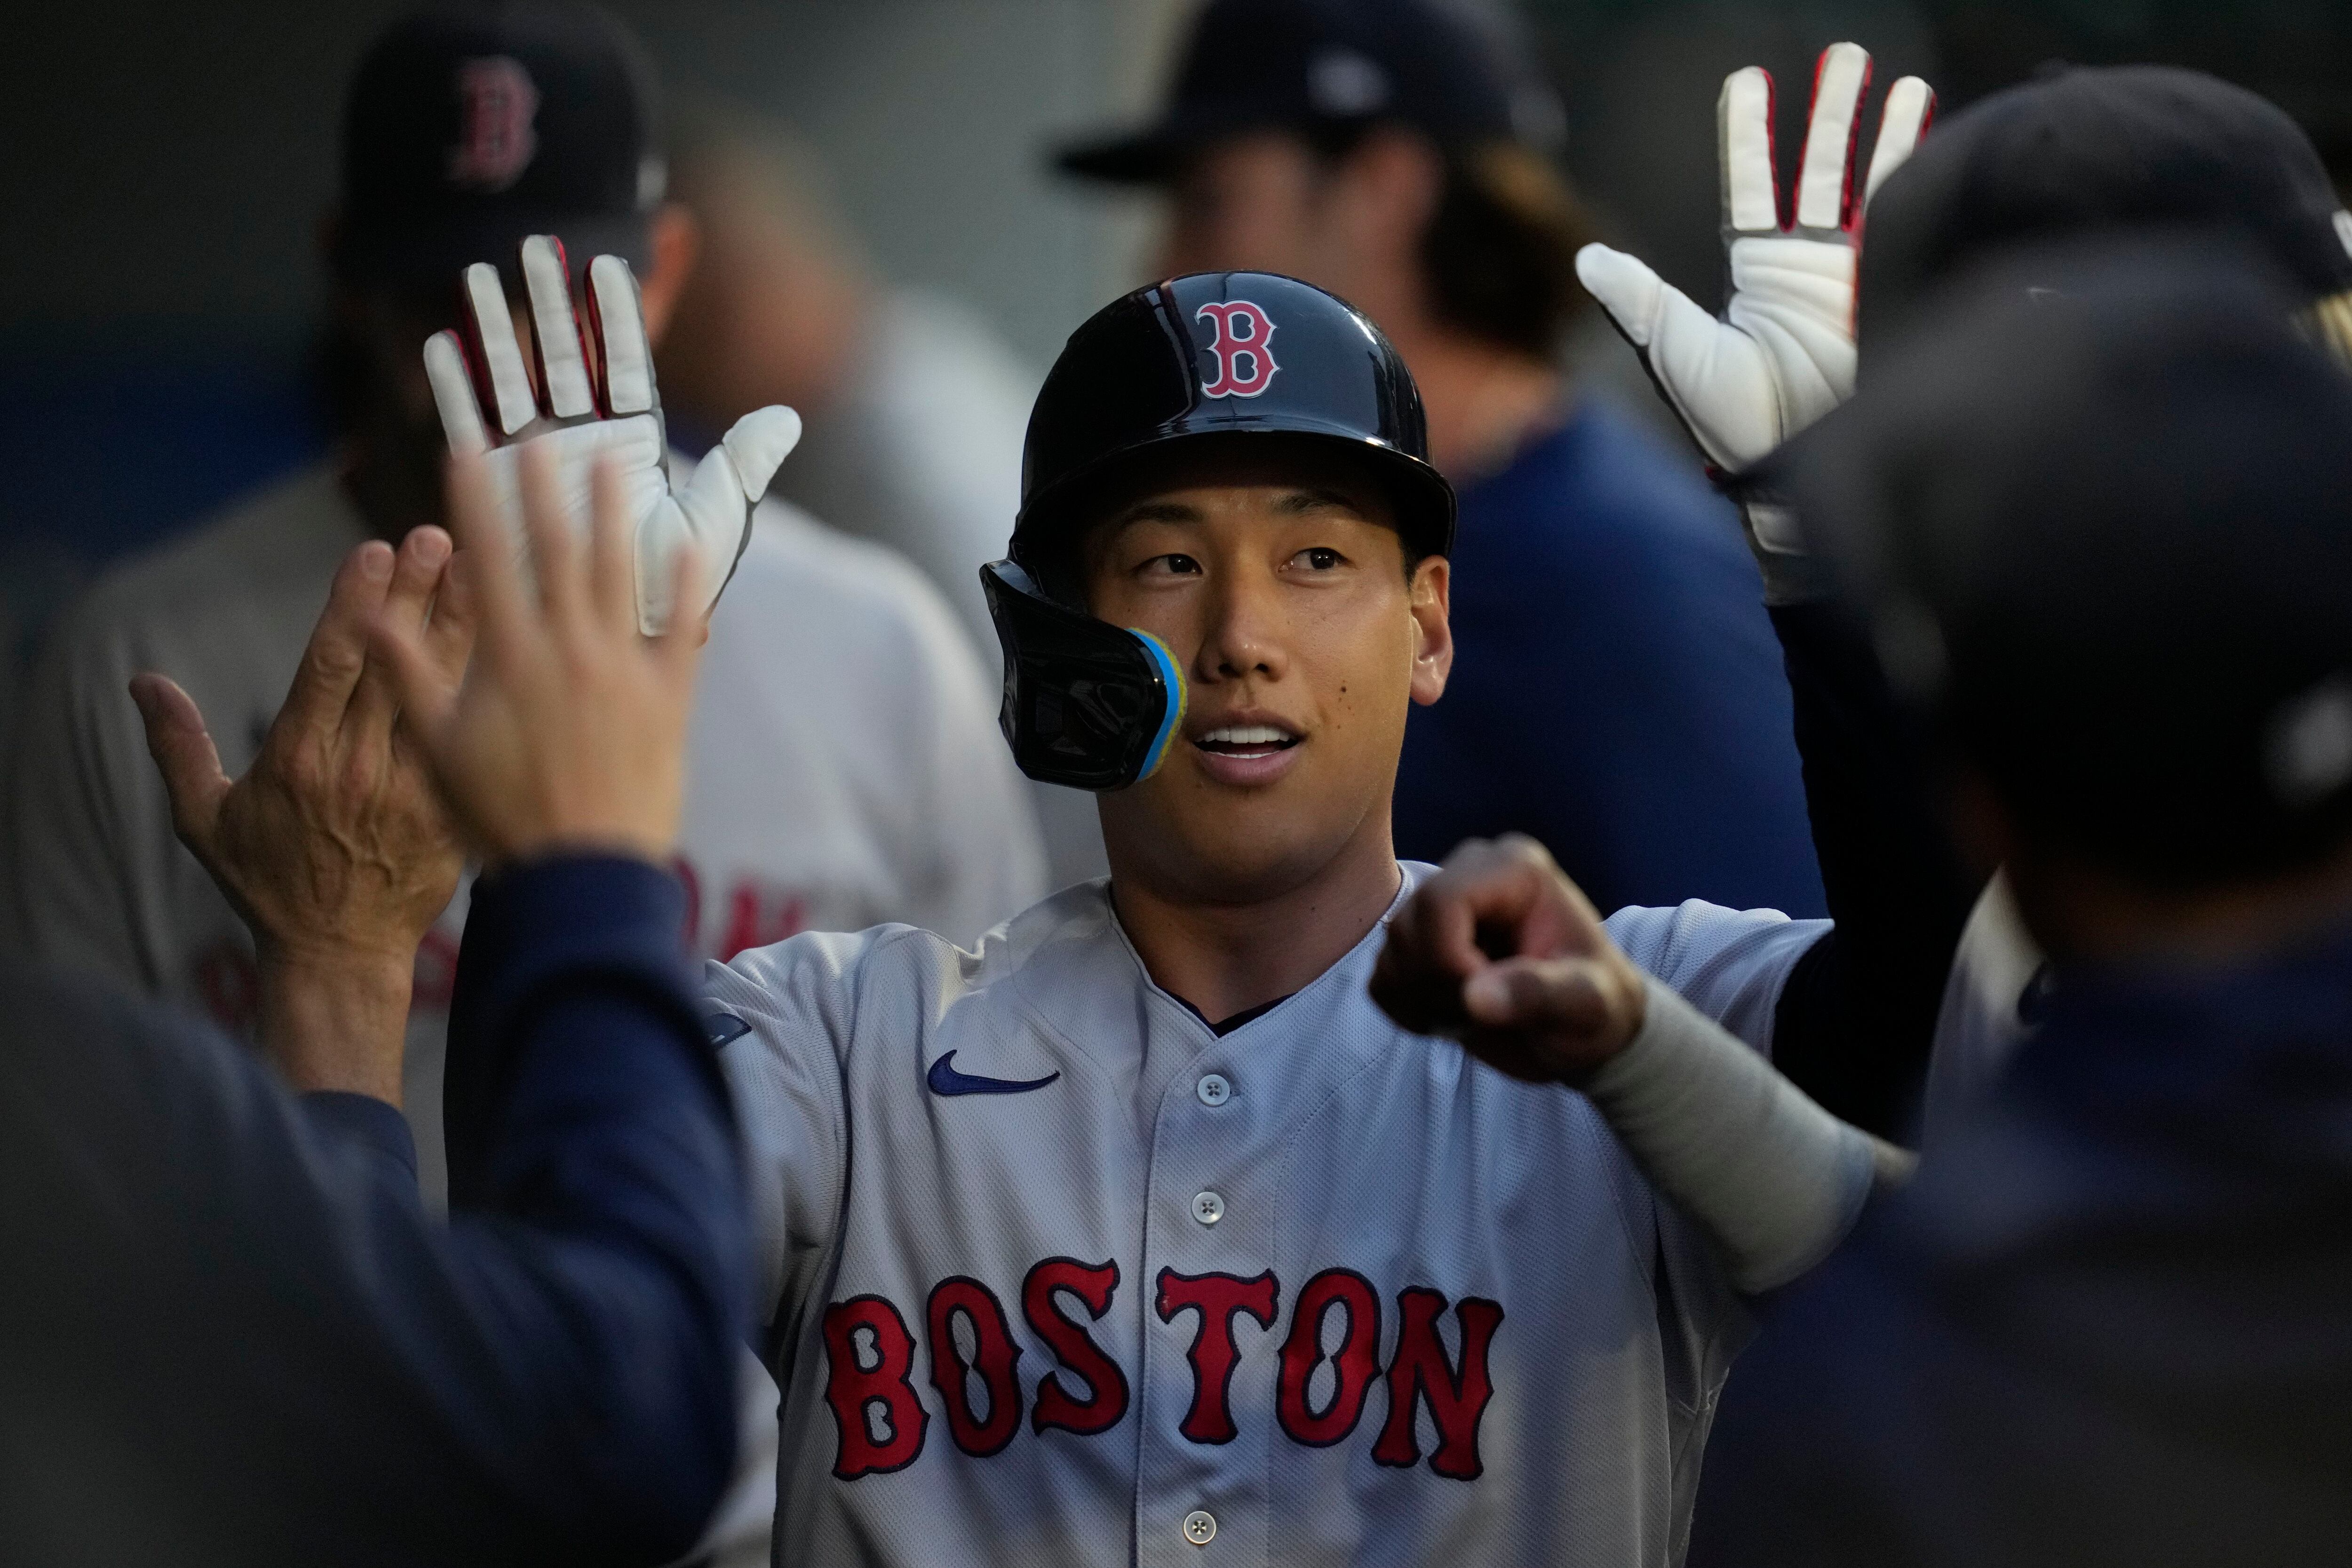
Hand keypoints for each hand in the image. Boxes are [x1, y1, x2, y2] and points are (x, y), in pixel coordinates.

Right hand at [132, 527, 474, 1098]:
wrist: (340, 954)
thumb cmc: (271, 885)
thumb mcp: (207, 821)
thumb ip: (179, 747)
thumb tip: (144, 684)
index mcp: (301, 758)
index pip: (331, 664)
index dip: (355, 604)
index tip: (374, 552)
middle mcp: (360, 767)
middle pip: (394, 665)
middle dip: (416, 596)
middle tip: (437, 538)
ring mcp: (414, 788)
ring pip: (444, 693)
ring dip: (461, 626)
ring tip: (483, 565)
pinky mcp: (454, 810)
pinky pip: (481, 740)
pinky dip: (499, 689)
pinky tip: (518, 643)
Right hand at [371, 444, 705, 867]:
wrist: (579, 876)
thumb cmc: (500, 821)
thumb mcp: (436, 749)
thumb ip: (406, 675)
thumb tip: (369, 613)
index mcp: (508, 660)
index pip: (488, 562)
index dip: (476, 502)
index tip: (469, 451)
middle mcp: (569, 652)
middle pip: (556, 553)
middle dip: (547, 489)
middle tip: (544, 434)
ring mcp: (623, 672)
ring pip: (619, 576)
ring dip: (615, 514)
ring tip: (613, 463)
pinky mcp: (668, 699)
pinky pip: (681, 629)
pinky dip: (685, 584)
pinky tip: (689, 541)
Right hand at [422, 234, 799, 634]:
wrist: (620, 649)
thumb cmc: (669, 596)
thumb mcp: (713, 524)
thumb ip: (743, 465)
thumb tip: (787, 417)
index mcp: (634, 446)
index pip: (627, 366)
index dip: (619, 317)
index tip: (609, 265)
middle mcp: (585, 448)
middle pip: (567, 360)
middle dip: (551, 303)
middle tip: (534, 243)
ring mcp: (541, 467)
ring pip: (515, 384)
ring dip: (496, 330)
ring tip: (475, 275)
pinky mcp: (504, 495)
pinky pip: (475, 436)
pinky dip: (457, 394)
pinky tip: (441, 350)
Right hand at [1369, 835, 1649, 1082]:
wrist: (1583, 1031)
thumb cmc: (1598, 1008)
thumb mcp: (1587, 1005)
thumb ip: (1536, 994)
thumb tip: (1474, 996)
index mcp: (1514, 869)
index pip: (1442, 900)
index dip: (1449, 960)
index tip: (1487, 1002)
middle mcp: (1469, 875)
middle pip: (1407, 926)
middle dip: (1439, 988)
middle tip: (1487, 1016)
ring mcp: (1438, 909)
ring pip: (1390, 955)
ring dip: (1426, 1004)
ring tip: (1477, 1017)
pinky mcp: (1417, 946)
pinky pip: (1382, 979)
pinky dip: (1410, 1011)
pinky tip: (1452, 1018)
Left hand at [1576, 43, 1933, 475]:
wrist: (1796, 460)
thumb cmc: (1732, 421)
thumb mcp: (1676, 351)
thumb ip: (1640, 300)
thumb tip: (1587, 257)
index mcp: (1756, 272)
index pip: (1751, 186)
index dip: (1749, 134)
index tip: (1749, 80)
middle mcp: (1805, 265)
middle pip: (1818, 168)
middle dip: (1831, 112)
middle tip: (1843, 53)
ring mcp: (1852, 275)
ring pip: (1867, 184)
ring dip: (1882, 129)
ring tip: (1898, 78)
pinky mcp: (1887, 290)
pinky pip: (1904, 218)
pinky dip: (1916, 174)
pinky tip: (1929, 129)